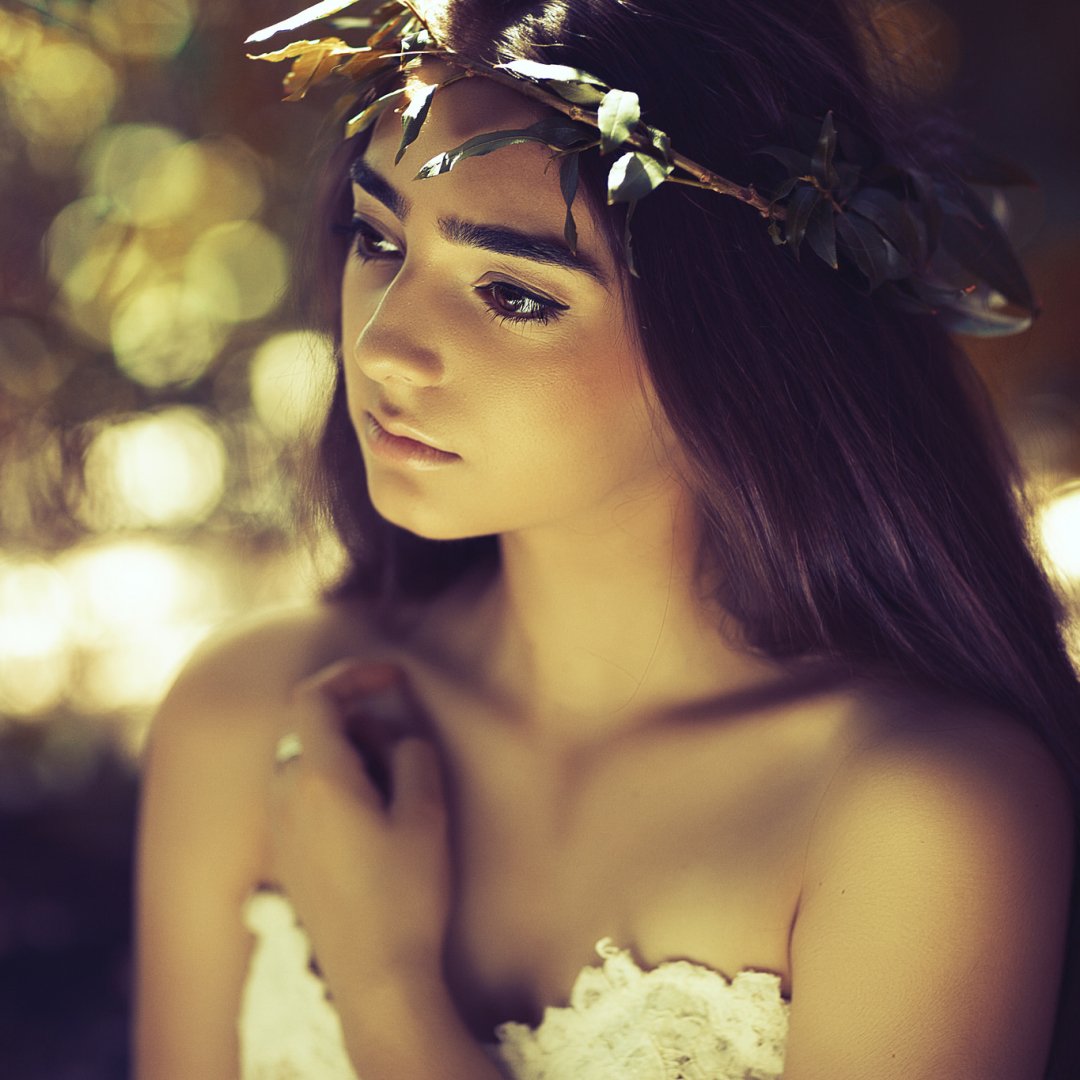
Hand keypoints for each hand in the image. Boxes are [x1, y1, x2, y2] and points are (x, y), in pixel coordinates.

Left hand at [268, 659, 452, 1000]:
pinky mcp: (285, 851)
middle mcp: (285, 795)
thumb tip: (396, 736)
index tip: (393, 675)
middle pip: (306, 722)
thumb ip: (411, 753)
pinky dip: (332, 777)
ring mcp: (279, 825)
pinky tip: (371, 814)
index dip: (353, 673)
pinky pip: (299, 788)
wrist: (376, 977)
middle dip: (355, 714)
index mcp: (318, 778)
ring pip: (303, 755)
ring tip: (392, 782)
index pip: (314, 695)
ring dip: (345, 748)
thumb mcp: (427, 813)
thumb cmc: (406, 895)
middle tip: (401, 744)